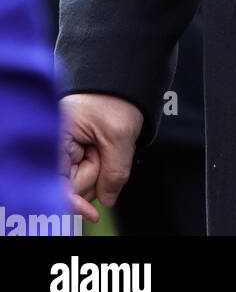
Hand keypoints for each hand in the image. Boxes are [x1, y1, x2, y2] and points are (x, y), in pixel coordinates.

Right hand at [59, 92, 143, 222]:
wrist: (125, 79)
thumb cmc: (117, 96)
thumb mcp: (120, 134)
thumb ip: (114, 172)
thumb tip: (107, 200)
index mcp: (55, 136)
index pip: (56, 181)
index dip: (73, 200)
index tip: (91, 212)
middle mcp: (55, 143)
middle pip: (72, 184)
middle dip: (94, 174)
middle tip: (106, 148)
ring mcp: (65, 147)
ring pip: (82, 180)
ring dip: (99, 169)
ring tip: (106, 142)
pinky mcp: (75, 149)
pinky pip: (88, 169)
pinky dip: (100, 165)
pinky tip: (105, 149)